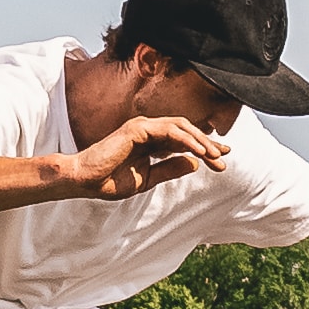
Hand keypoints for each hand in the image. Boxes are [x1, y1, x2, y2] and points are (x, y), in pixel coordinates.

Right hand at [67, 111, 225, 200]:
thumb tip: (195, 163)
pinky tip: (200, 151)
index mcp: (149, 142)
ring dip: (200, 141)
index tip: (222, 159)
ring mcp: (142, 127)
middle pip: (185, 132)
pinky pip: (169, 131)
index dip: (203, 148)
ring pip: (180, 127)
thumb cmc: (109, 181)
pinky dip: (187, 140)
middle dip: (207, 144)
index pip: (182, 141)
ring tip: (216, 155)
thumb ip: (169, 169)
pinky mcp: (137, 128)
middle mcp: (147, 130)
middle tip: (223, 159)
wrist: (85, 181)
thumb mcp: (147, 179)